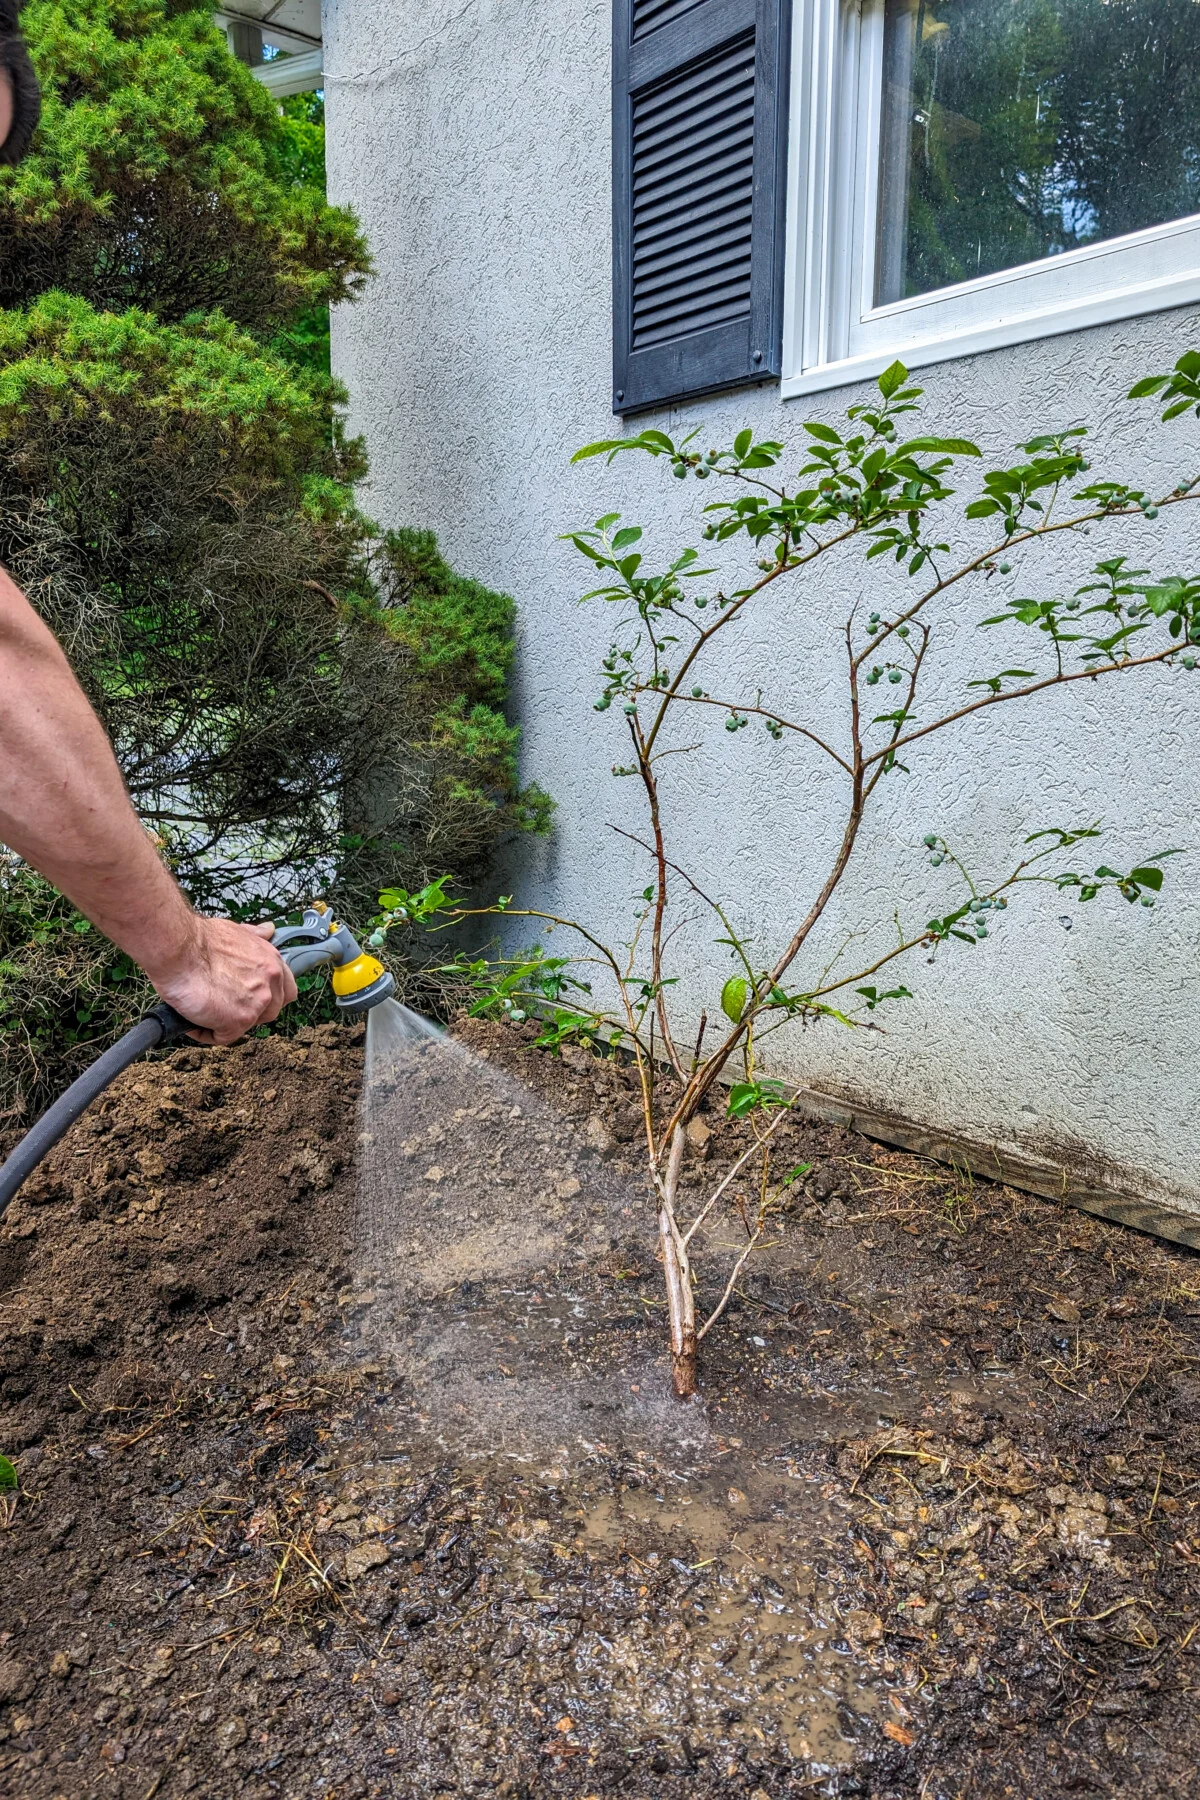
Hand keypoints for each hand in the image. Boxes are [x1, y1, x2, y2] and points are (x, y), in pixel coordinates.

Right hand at [146, 918, 297, 1044]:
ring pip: (247, 1026)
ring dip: (226, 1022)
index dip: (268, 997)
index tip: (250, 998)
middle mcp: (271, 982)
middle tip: (222, 1002)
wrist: (178, 950)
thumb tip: (268, 931)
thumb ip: (255, 936)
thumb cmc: (199, 940)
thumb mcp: (236, 930)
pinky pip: (223, 1037)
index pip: (286, 990)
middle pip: (269, 1012)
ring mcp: (257, 1003)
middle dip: (247, 1011)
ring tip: (204, 1008)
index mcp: (271, 961)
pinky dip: (205, 1031)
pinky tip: (193, 1017)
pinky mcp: (239, 1020)